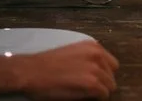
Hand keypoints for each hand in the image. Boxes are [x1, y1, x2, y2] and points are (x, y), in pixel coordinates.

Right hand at [0, 41, 118, 99]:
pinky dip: (97, 98)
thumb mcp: (73, 53)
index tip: (94, 80)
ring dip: (100, 91)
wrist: (30, 71)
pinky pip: (104, 95)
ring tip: (85, 93)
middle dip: (103, 83)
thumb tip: (97, 71)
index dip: (103, 74)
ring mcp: (96, 69)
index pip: (111, 64)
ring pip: (110, 86)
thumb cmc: (45, 64)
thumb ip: (88, 59)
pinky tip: (84, 97)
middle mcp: (98, 55)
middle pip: (112, 75)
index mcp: (93, 46)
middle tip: (89, 89)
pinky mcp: (91, 83)